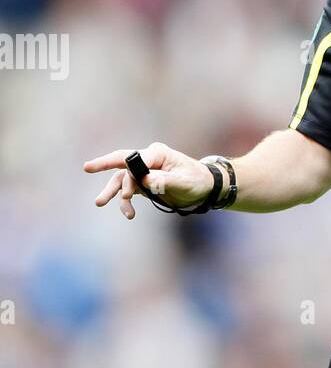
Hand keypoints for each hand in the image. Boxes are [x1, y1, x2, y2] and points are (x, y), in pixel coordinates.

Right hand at [83, 142, 214, 219]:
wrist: (205, 187)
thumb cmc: (196, 180)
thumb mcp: (184, 182)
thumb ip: (164, 181)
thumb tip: (145, 181)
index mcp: (157, 153)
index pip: (135, 159)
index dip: (128, 173)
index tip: (128, 194)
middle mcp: (148, 159)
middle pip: (122, 163)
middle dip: (104, 166)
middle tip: (87, 167)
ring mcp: (144, 171)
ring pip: (122, 179)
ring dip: (113, 192)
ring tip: (100, 203)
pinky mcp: (144, 183)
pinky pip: (129, 191)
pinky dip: (125, 202)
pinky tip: (129, 214)